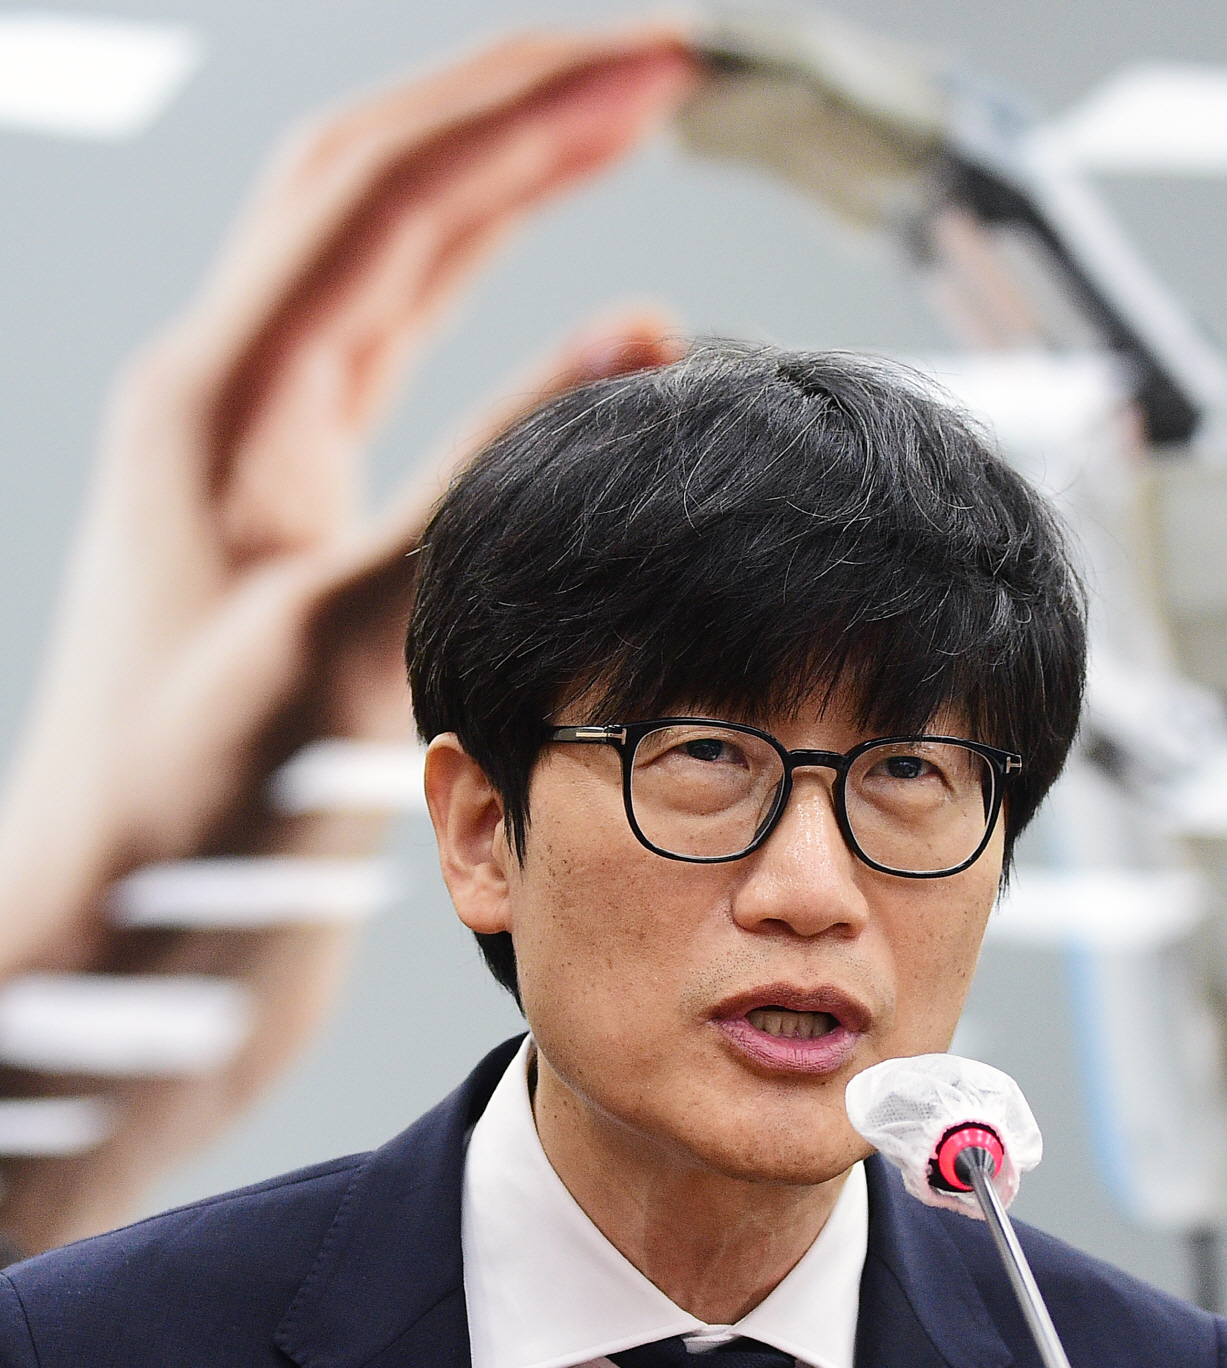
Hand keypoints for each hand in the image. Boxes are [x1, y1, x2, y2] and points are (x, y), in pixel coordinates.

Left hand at [0, 25, 696, 1253]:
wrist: (108, 957)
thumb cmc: (171, 833)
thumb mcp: (318, 649)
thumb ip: (469, 493)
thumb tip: (621, 349)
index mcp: (216, 406)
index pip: (381, 188)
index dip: (521, 106)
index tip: (652, 61)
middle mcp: (230, 413)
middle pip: (381, 192)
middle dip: (516, 111)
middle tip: (657, 67)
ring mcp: (261, 472)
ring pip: (390, 276)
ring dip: (502, 196)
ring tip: (615, 137)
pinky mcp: (298, 541)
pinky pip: (407, 388)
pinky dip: (499, 335)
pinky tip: (572, 336)